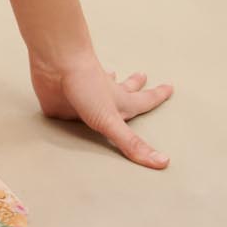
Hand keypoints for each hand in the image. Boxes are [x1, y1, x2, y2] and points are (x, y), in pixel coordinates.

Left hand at [29, 54, 173, 168]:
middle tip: (142, 75)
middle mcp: (103, 97)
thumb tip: (163, 162)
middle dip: (135, 85)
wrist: (56, 64)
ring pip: (99, 88)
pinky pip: (69, 100)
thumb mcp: (112, 121)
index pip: (144, 101)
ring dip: (108, 81)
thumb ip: (132, 143)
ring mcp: (83, 96)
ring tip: (112, 74)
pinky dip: (70, 94)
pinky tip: (67, 87)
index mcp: (119, 102)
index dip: (157, 96)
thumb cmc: (87, 87)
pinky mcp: (61, 101)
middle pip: (124, 89)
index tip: (169, 86)